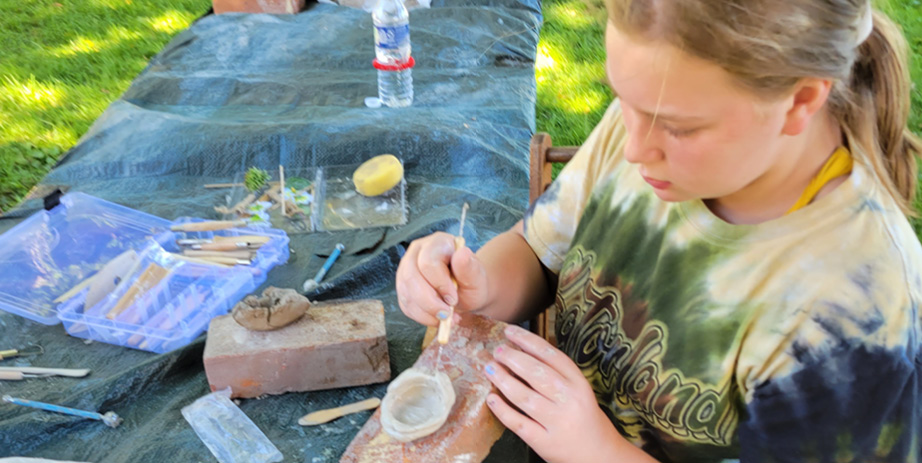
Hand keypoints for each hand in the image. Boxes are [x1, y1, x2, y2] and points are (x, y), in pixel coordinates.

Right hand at [395, 232, 488, 326]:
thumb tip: (462, 253)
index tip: (453, 299)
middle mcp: (418, 252)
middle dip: (429, 302)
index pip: (429, 262)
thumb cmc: (472, 281)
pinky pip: (405, 304)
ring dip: (426, 311)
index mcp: (438, 243)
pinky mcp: (403, 286)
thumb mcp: (477, 277)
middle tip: (446, 314)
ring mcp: (406, 268)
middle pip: (411, 277)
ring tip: (445, 318)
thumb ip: (470, 267)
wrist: (467, 292)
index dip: (439, 284)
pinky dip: (421, 316)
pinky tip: (436, 317)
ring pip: (406, 292)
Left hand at [485, 325, 627, 462]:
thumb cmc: (584, 418)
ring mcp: (557, 423)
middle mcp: (569, 401)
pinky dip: (503, 410)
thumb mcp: (578, 391)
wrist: (599, 455)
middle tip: (497, 350)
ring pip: (525, 398)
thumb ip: (556, 374)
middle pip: (537, 374)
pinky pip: (519, 424)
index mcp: (579, 384)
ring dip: (504, 381)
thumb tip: (520, 351)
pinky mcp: (545, 443)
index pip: (551, 356)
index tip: (510, 332)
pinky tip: (491, 399)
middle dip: (513, 359)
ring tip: (490, 368)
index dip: (528, 341)